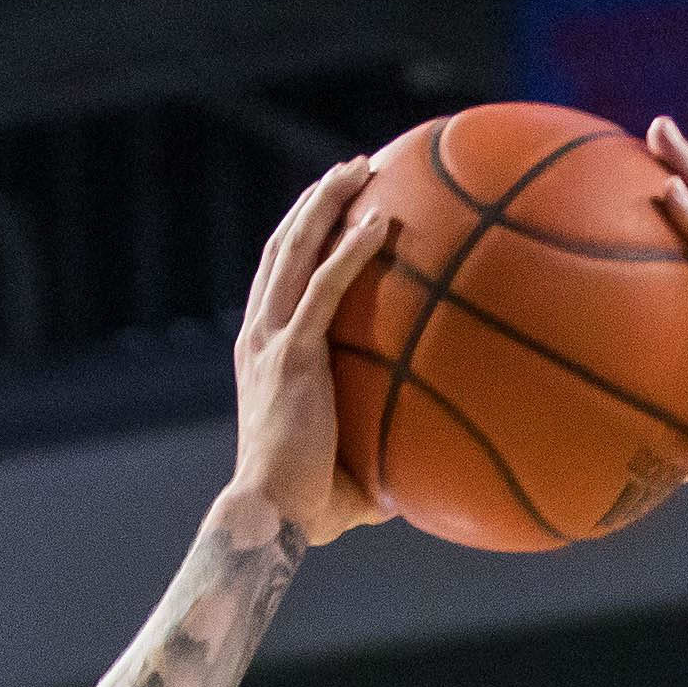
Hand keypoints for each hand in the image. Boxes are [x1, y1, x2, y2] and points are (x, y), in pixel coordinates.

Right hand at [229, 157, 396, 544]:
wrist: (272, 516)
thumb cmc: (309, 508)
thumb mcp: (349, 466)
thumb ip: (381, 451)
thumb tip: (429, 470)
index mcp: (262, 354)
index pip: (277, 282)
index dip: (299, 240)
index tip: (329, 212)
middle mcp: (258, 337)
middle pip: (281, 249)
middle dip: (313, 204)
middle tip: (350, 172)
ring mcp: (271, 342)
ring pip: (294, 252)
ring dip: (324, 205)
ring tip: (358, 169)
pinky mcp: (292, 355)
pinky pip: (324, 288)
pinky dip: (350, 251)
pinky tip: (380, 224)